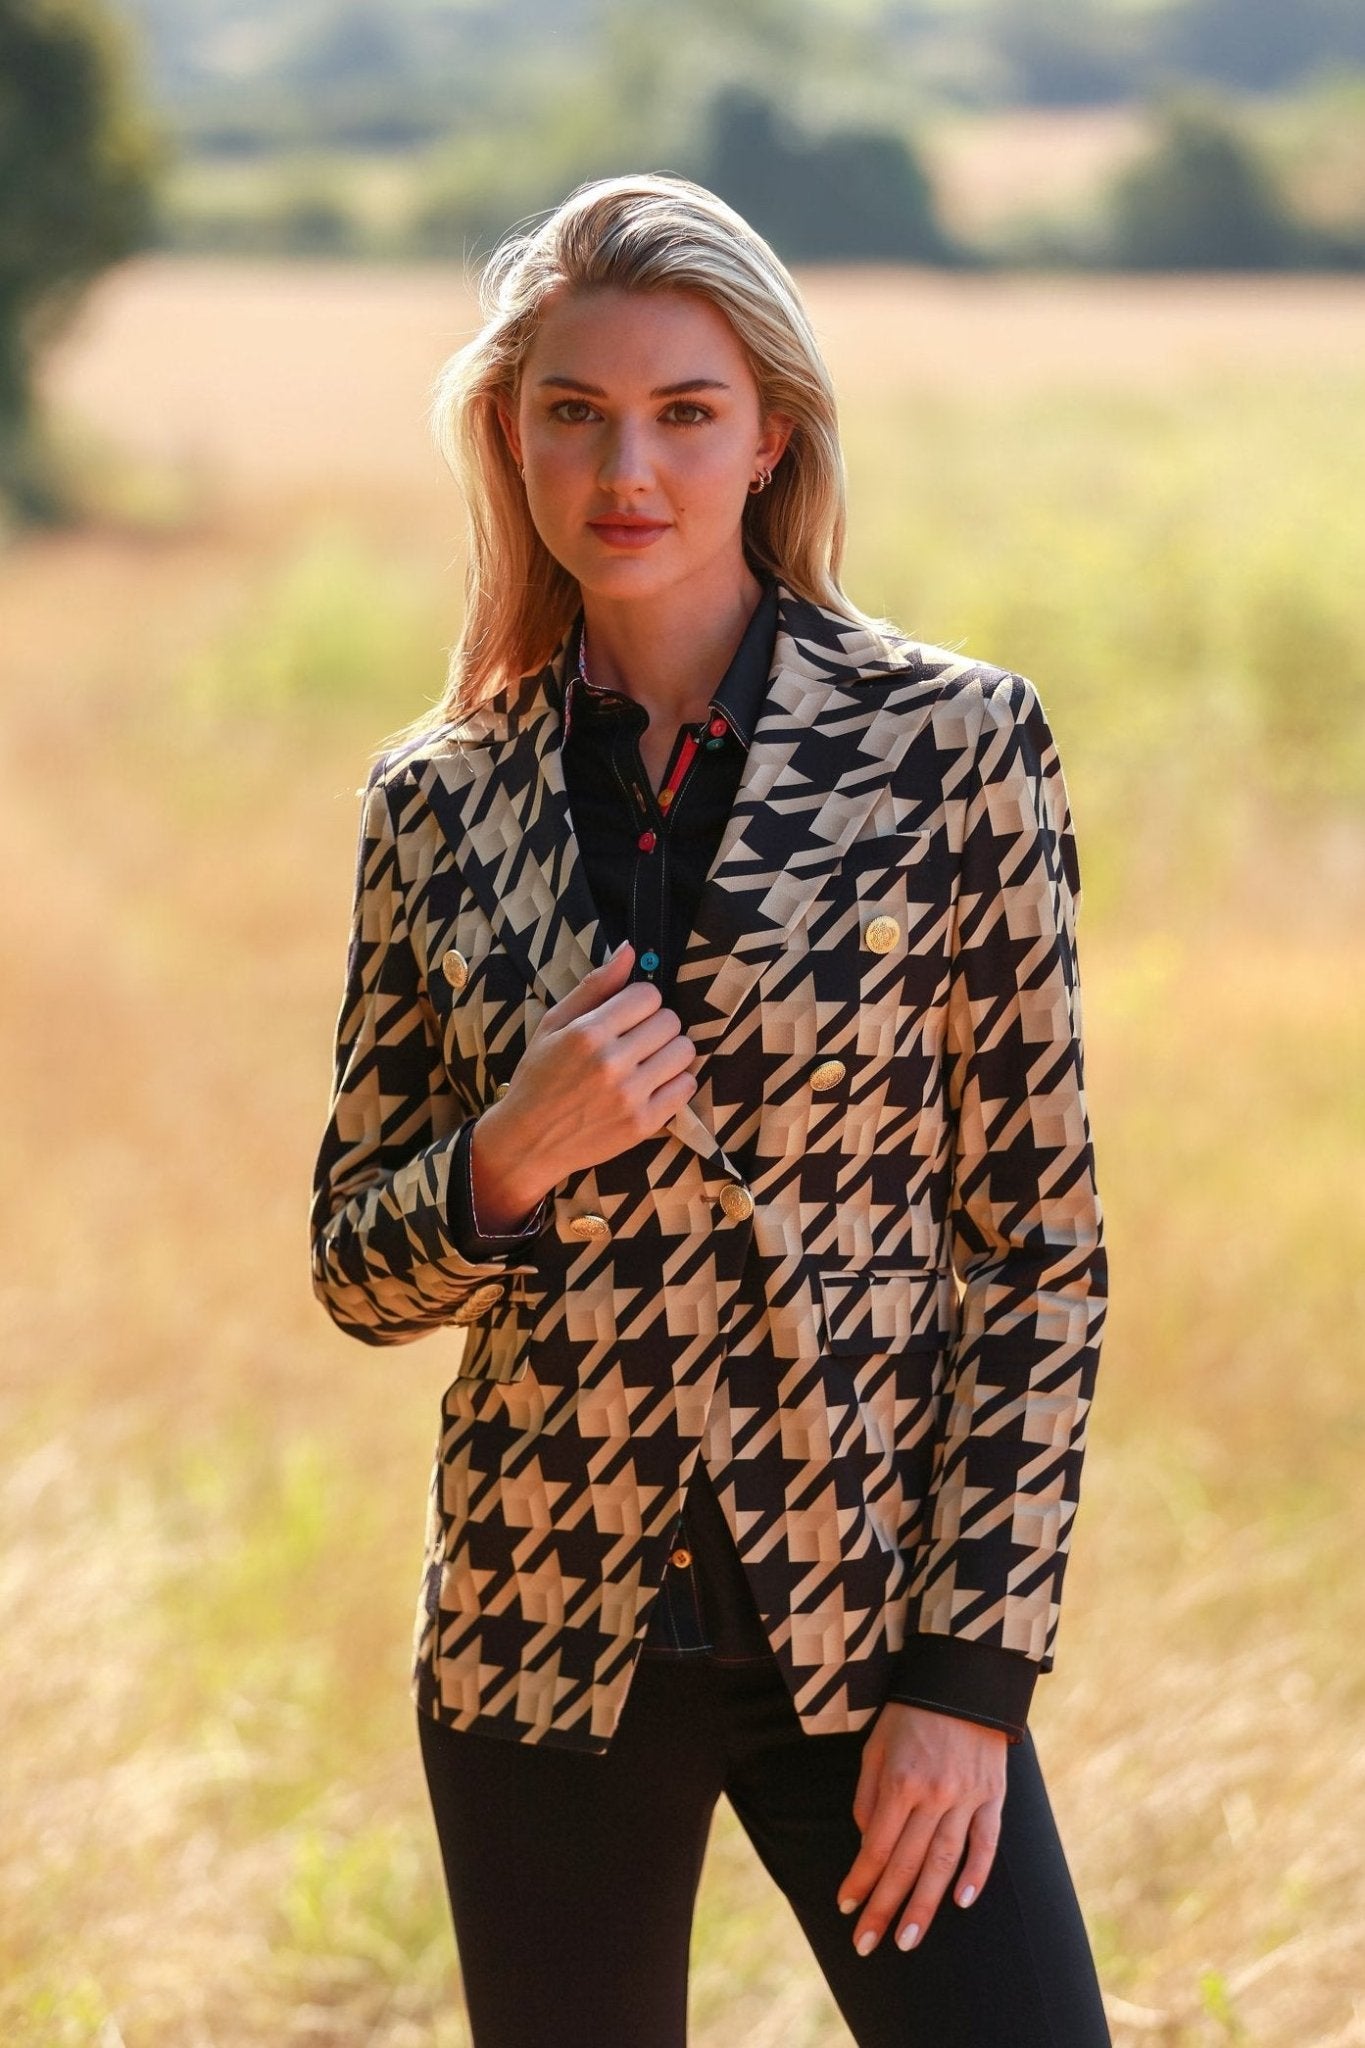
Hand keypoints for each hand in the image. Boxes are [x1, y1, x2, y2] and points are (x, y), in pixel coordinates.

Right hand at [468, 941, 698, 1228]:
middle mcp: (611, 1063)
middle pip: (670, 1021)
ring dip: (670, 1051)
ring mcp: (630, 1096)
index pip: (648, 995)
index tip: (628, 1015)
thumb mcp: (553, 1025)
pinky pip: (687, 1087)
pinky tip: (652, 1084)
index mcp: (587, 1033)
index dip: (640, 1001)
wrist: (529, 1141)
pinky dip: (675, 1082)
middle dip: (655, 1025)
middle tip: (635, 1040)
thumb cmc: (539, 1078)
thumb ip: (594, 987)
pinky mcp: (644, 1124)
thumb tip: (629, 951)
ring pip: (684, 1051)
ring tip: (646, 1061)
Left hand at [837, 1702, 1006, 1955]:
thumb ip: (868, 1795)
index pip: (877, 1846)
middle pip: (907, 1864)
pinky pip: (987, 1842)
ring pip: (945, 1862)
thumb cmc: (909, 1713)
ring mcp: (967, 1797)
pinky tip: (961, 1902)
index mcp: (901, 1781)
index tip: (845, 1907)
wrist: (963, 1680)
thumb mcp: (876, 1745)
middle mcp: (935, 1794)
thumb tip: (868, 1845)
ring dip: (925, 1905)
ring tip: (908, 1939)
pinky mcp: (993, 1796)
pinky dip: (976, 1874)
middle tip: (867, 1944)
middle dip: (884, 1907)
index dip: (860, 1880)